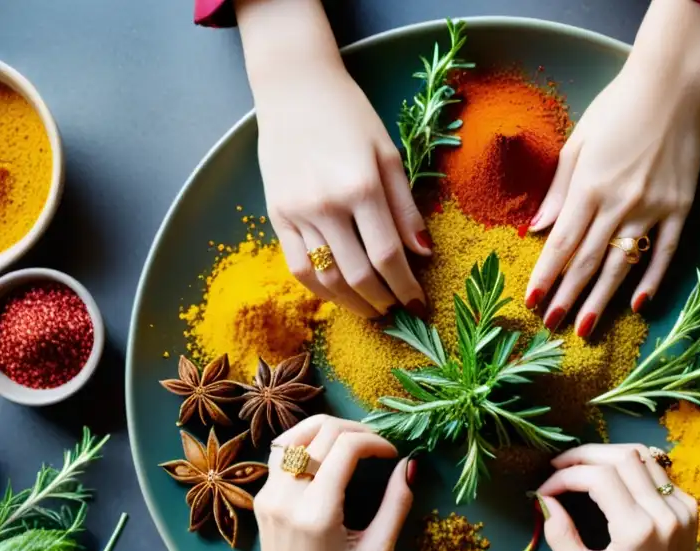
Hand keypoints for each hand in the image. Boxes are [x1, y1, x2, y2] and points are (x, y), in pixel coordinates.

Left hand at [244, 415, 412, 550]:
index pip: (345, 446)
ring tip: (354, 443)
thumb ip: (396, 505)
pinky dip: (305, 444)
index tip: (394, 454)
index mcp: (316, 512)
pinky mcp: (262, 502)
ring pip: (292, 436)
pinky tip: (328, 457)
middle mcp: (285, 498)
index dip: (375, 441)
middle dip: (355, 430)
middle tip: (379, 446)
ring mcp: (267, 498)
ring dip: (326, 430)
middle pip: (319, 432)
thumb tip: (410, 465)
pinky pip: (281, 455)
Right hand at [250, 32, 430, 316]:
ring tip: (372, 309)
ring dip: (352, 304)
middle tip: (398, 312)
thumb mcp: (389, 155)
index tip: (418, 305)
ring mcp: (297, 213)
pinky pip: (297, 268)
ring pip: (327, 279)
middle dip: (383, 301)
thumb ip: (406, 208)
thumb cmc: (350, 118)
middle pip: (358, 275)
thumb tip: (423, 254)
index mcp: (362, 188)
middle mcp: (326, 205)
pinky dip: (320, 290)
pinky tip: (339, 295)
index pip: (388, 256)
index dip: (406, 288)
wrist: (294, 89)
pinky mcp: (276, 216)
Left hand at [524, 0, 699, 337]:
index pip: (563, 242)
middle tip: (552, 325)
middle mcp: (620, 201)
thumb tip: (538, 230)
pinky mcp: (682, 207)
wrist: (672, 86)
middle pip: (589, 260)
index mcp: (589, 184)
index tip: (532, 300)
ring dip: (602, 298)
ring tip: (585, 327)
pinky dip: (652, 279)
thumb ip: (558, 189)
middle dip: (568, 295)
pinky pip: (666, 252)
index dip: (546, 274)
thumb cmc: (618, 108)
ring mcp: (654, 207)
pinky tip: (637, 305)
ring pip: (623, 263)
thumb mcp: (579, 141)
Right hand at [536, 444, 699, 550]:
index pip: (599, 476)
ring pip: (645, 459)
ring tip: (580, 469)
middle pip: (624, 456)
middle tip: (558, 467)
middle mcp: (666, 514)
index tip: (544, 489)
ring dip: (610, 457)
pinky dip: (634, 471)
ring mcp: (683, 513)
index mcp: (638, 530)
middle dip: (585, 455)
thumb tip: (544, 500)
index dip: (566, 476)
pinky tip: (613, 483)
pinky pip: (661, 477)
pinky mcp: (689, 517)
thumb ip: (560, 533)